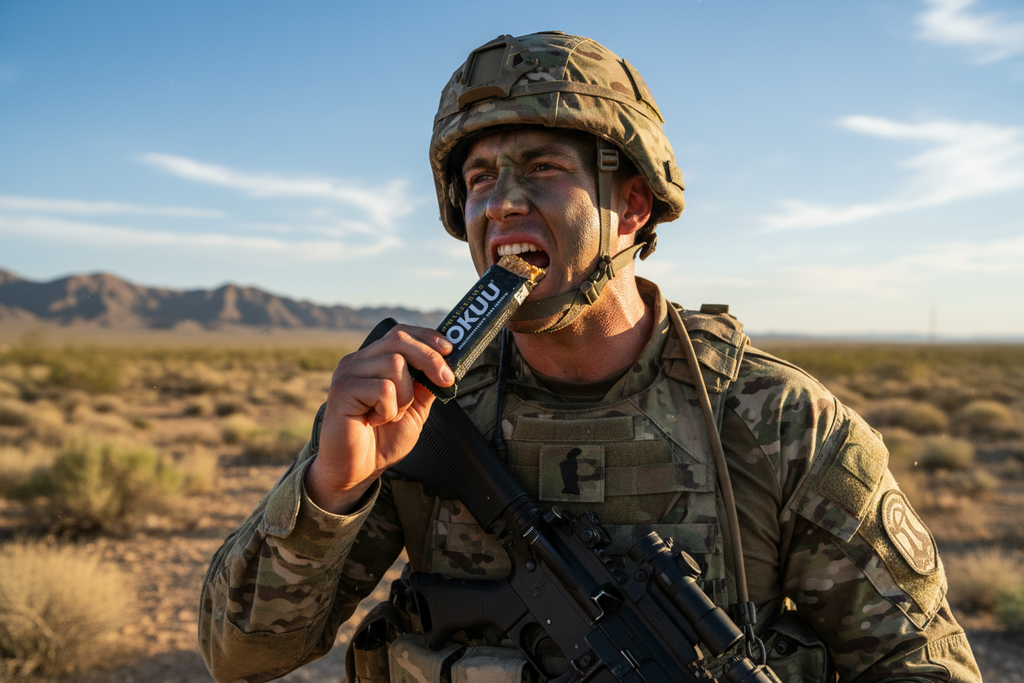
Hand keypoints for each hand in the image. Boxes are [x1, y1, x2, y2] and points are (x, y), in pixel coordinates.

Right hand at [305, 324, 452, 513]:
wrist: (358, 470)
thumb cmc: (382, 440)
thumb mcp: (414, 408)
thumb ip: (425, 385)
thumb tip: (446, 364)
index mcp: (373, 361)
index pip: (401, 333)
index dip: (427, 337)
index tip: (450, 350)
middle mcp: (358, 361)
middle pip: (399, 340)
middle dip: (429, 358)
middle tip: (445, 380)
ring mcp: (347, 373)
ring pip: (394, 363)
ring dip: (404, 396)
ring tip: (391, 415)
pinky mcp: (342, 389)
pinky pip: (383, 388)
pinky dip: (389, 409)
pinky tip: (375, 421)